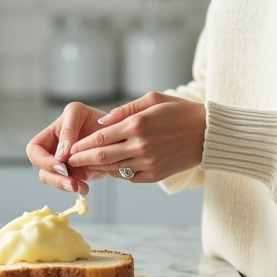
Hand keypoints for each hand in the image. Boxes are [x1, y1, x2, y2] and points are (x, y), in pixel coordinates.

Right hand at [26, 102, 108, 194]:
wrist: (117, 133)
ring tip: (80, 186)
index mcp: (50, 135)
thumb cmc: (93, 117)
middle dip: (55, 178)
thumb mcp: (78, 113)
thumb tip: (60, 154)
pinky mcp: (77, 174)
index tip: (60, 164)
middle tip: (71, 182)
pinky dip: (77, 188)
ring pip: (55, 180)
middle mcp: (54, 151)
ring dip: (66, 185)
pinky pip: (70, 185)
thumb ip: (68, 130)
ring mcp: (65, 165)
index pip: (34, 150)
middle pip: (43, 170)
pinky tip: (85, 188)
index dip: (42, 160)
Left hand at [64, 92, 206, 183]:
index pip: (101, 137)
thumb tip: (102, 123)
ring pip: (114, 168)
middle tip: (68, 161)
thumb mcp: (152, 100)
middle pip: (103, 156)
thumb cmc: (179, 112)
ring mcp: (149, 162)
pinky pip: (129, 177)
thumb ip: (124, 111)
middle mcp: (141, 145)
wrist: (207, 133)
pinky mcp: (155, 175)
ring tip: (83, 167)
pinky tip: (108, 169)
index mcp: (138, 124)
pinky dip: (116, 173)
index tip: (70, 147)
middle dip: (82, 159)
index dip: (83, 144)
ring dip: (96, 169)